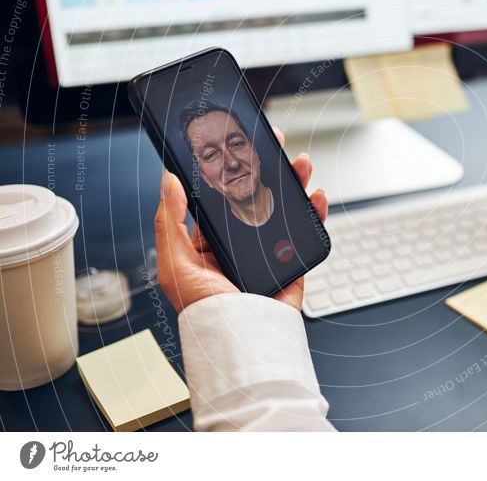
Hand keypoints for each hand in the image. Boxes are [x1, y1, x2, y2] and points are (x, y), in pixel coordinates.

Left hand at [154, 128, 328, 312]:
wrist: (242, 344)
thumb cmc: (204, 313)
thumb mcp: (174, 265)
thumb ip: (169, 222)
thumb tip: (167, 180)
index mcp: (210, 244)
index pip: (223, 199)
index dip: (234, 173)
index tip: (242, 149)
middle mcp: (240, 246)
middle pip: (259, 198)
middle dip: (270, 171)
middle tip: (277, 145)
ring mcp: (269, 254)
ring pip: (285, 210)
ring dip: (295, 184)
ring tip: (301, 164)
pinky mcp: (293, 264)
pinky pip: (306, 233)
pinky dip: (315, 213)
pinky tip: (316, 197)